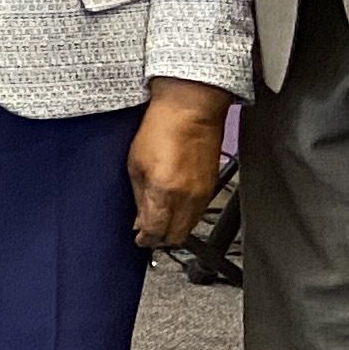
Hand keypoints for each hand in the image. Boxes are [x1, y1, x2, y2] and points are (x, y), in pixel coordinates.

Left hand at [126, 77, 230, 249]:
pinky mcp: (212, 188)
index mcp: (164, 193)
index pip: (155, 232)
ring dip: (174, 229)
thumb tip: (140, 219)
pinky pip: (199, 213)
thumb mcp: (135, 164)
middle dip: (160, 239)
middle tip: (149, 232)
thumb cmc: (161, 128)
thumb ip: (139, 197)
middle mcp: (186, 199)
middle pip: (175, 237)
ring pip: (189, 227)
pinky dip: (186, 216)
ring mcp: (203, 195)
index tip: (139, 238)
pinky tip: (175, 207)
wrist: (191, 110)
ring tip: (161, 219)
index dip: (145, 239)